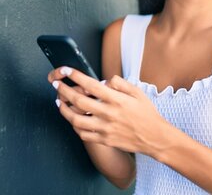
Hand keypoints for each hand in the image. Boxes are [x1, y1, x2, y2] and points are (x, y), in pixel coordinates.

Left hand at [48, 66, 166, 155]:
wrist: (154, 137)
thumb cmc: (146, 114)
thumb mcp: (137, 92)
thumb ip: (120, 83)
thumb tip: (105, 80)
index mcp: (116, 99)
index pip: (91, 85)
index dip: (76, 76)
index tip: (66, 71)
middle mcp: (108, 113)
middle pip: (79, 101)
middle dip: (64, 90)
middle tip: (57, 84)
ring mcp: (105, 128)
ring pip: (76, 119)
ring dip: (64, 110)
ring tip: (59, 102)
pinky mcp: (104, 140)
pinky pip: (83, 134)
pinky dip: (74, 126)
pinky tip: (72, 119)